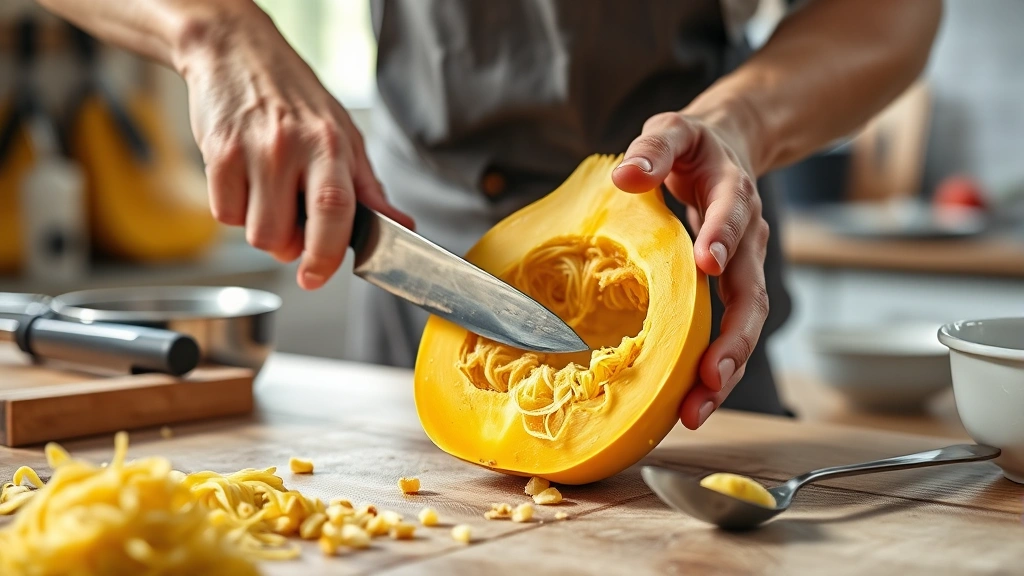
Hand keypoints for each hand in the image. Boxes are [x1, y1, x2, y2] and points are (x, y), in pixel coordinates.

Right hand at [174, 5, 412, 289]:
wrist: (237, 52)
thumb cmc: (295, 99)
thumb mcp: (344, 137)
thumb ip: (368, 189)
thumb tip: (402, 226)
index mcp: (331, 147)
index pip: (335, 211)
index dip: (326, 254)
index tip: (317, 277)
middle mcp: (291, 148)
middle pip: (283, 237)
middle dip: (289, 248)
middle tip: (294, 224)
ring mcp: (251, 150)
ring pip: (254, 232)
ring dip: (261, 229)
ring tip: (269, 197)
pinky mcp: (217, 152)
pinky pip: (224, 213)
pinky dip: (234, 210)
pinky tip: (244, 181)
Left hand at [612, 111, 769, 429]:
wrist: (730, 146)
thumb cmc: (692, 145)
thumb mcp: (672, 132)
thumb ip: (653, 149)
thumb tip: (625, 176)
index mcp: (732, 190)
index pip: (733, 213)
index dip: (723, 237)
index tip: (709, 264)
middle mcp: (748, 233)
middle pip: (751, 291)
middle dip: (733, 336)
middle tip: (710, 375)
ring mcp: (745, 264)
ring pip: (746, 323)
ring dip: (726, 366)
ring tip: (699, 408)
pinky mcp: (733, 287)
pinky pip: (730, 332)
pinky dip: (714, 368)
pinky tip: (692, 402)